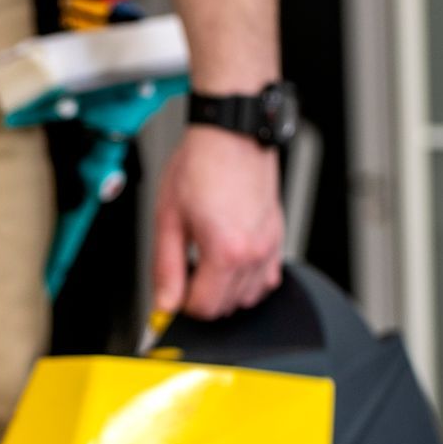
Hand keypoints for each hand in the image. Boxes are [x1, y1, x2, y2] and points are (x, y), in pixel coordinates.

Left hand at [152, 123, 284, 318]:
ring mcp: (270, 246)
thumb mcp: (168, 218)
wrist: (230, 134)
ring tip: (207, 261)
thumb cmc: (200, 165)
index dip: (182, 304)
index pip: (204, 308)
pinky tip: (230, 260)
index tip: (174, 289)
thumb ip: (166, 268)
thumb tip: (164, 303)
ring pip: (248, 298)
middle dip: (202, 297)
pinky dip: (248, 280)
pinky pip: (267, 279)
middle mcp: (253, 253)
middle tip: (186, 270)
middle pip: (226, 307)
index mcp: (225, 251)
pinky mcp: (278, 237)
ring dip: (225, 290)